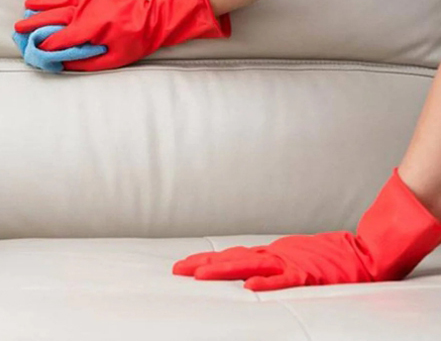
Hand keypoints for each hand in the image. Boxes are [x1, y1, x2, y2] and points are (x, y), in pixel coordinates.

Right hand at [14, 0, 229, 71]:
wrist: (153, 20)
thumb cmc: (133, 43)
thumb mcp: (111, 61)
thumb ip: (85, 63)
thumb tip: (63, 64)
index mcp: (88, 29)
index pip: (60, 38)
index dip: (45, 45)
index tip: (33, 50)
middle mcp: (85, 11)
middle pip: (53, 17)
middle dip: (34, 23)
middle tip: (18, 27)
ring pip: (59, 0)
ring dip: (42, 3)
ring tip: (26, 6)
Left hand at [173, 169, 440, 290]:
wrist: (364, 253)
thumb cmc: (329, 257)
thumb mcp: (292, 256)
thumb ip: (271, 261)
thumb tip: (246, 270)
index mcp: (271, 253)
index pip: (232, 255)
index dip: (207, 259)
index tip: (184, 264)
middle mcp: (275, 255)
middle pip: (232, 259)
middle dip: (203, 264)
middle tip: (177, 270)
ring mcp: (290, 263)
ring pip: (250, 267)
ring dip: (223, 271)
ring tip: (199, 275)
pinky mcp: (308, 274)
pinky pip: (285, 281)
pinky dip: (266, 284)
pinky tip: (248, 289)